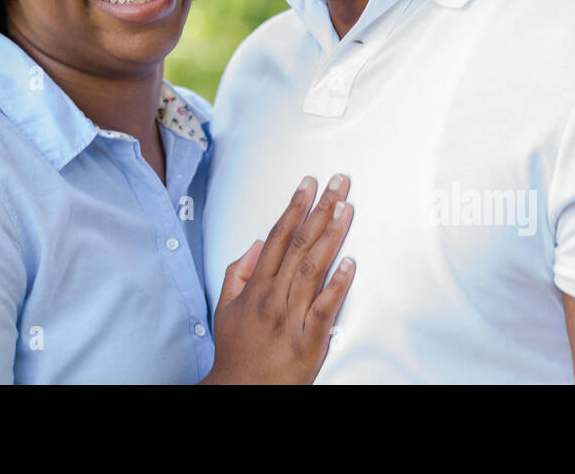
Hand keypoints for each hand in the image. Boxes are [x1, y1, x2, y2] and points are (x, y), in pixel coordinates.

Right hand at [201, 174, 354, 383]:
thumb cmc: (236, 351)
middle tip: (338, 184)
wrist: (241, 390)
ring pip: (313, 268)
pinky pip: (325, 307)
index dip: (294, 207)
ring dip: (331, 235)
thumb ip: (238, 272)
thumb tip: (257, 243)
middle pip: (300, 244)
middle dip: (320, 209)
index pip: (278, 236)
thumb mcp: (224, 307)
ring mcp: (292, 317)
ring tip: (345, 208)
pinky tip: (350, 263)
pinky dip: (337, 284)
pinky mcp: (310, 339)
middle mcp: (274, 296)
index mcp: (256, 287)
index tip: (308, 185)